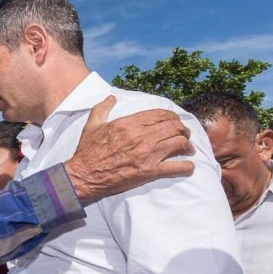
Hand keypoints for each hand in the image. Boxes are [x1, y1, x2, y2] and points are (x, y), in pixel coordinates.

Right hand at [65, 96, 194, 203]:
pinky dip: (186, 166)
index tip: (174, 121)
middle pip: (174, 127)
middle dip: (183, 129)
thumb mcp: (92, 125)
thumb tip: (111, 98)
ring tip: (188, 148)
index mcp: (129, 123)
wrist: (84, 175)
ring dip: (187, 145)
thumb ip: (102, 108)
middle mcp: (141, 136)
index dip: (172, 116)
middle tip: (184, 134)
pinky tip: (189, 166)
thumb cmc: (87, 151)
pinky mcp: (149, 171)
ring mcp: (147, 154)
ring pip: (179, 143)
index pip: (160, 114)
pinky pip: (175, 167)